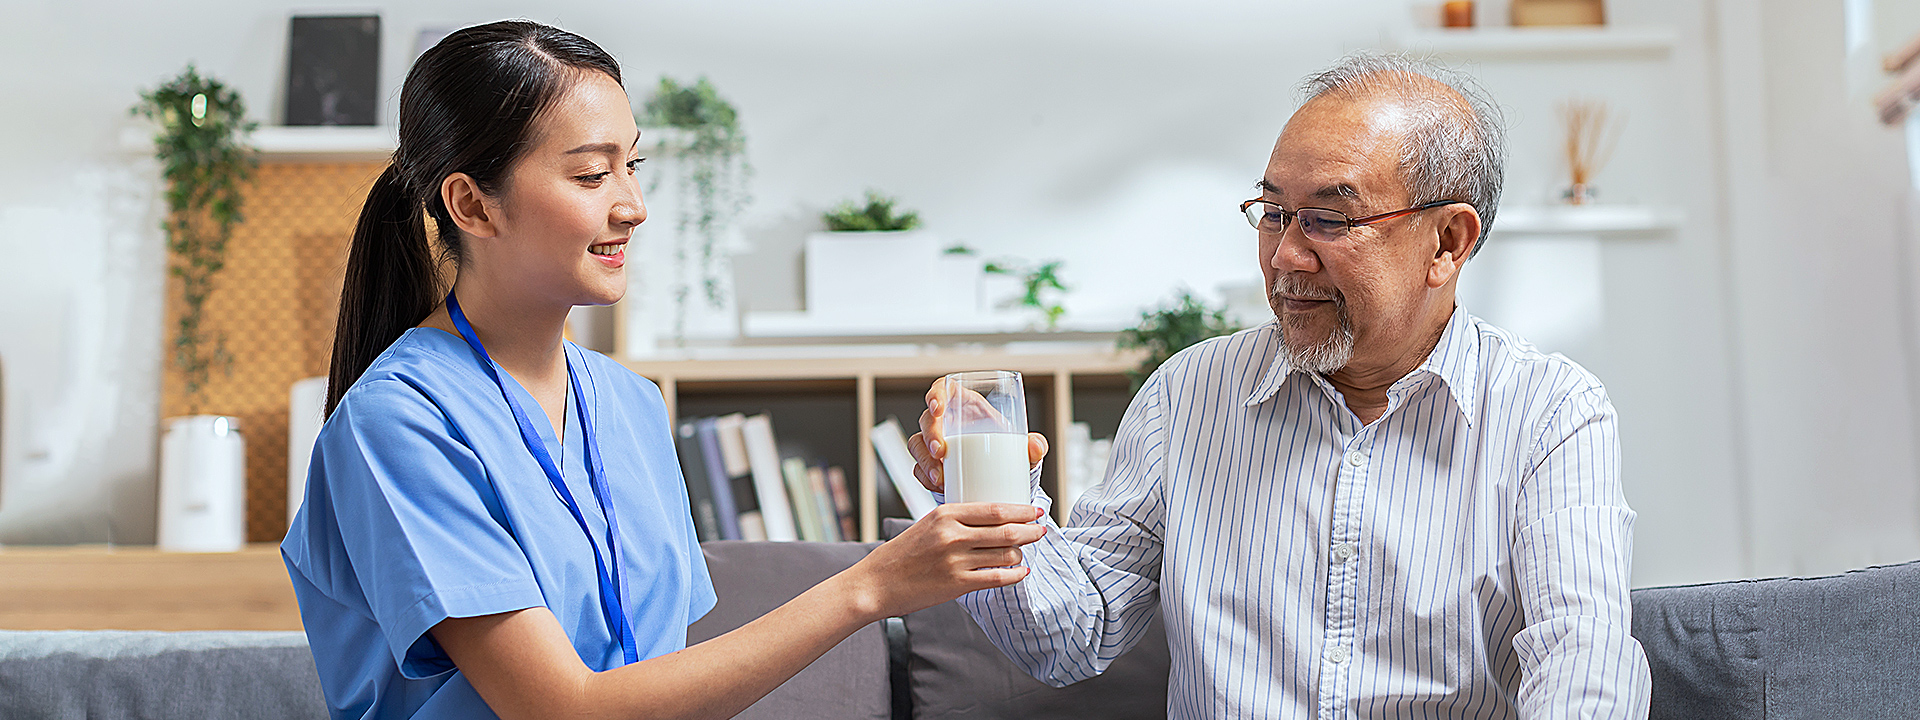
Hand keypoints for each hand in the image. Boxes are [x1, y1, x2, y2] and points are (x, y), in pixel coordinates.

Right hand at [841, 503, 1047, 618]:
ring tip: (1024, 552)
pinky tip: (1020, 572)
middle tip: (1040, 529)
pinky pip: (997, 578)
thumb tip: (991, 519)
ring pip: (1005, 554)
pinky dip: (1014, 574)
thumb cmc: (901, 554)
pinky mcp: (957, 585)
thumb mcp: (926, 525)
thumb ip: (955, 520)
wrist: (876, 583)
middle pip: (1006, 530)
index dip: (1021, 510)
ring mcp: (955, 561)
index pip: (995, 509)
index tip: (1035, 510)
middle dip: (1030, 530)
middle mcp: (952, 535)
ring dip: (1021, 553)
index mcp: (945, 514)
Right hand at [906, 379, 1048, 493]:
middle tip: (941, 452)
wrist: (1001, 480)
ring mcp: (934, 444)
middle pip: (927, 420)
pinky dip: (925, 478)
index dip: (936, 395)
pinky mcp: (930, 465)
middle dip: (930, 435)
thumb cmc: (1007, 453)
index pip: (942, 390)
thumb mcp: (1022, 449)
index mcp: (965, 405)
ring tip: (939, 477)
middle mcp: (946, 422)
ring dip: (924, 460)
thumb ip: (1034, 446)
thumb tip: (1036, 447)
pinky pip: (918, 469)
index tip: (938, 408)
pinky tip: (937, 486)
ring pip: (917, 445)